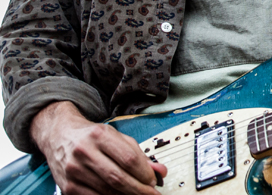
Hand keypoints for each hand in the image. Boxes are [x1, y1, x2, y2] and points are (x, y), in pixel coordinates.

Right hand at [31, 101, 166, 194]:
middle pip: (118, 177)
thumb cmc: (91, 137)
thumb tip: (159, 171)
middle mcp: (85, 152)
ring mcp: (74, 170)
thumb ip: (138, 153)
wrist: (59, 136)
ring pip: (107, 190)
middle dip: (139, 189)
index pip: (129, 159)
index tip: (153, 181)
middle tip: (151, 193)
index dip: (144, 173)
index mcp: (100, 136)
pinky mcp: (67, 186)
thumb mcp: (116, 137)